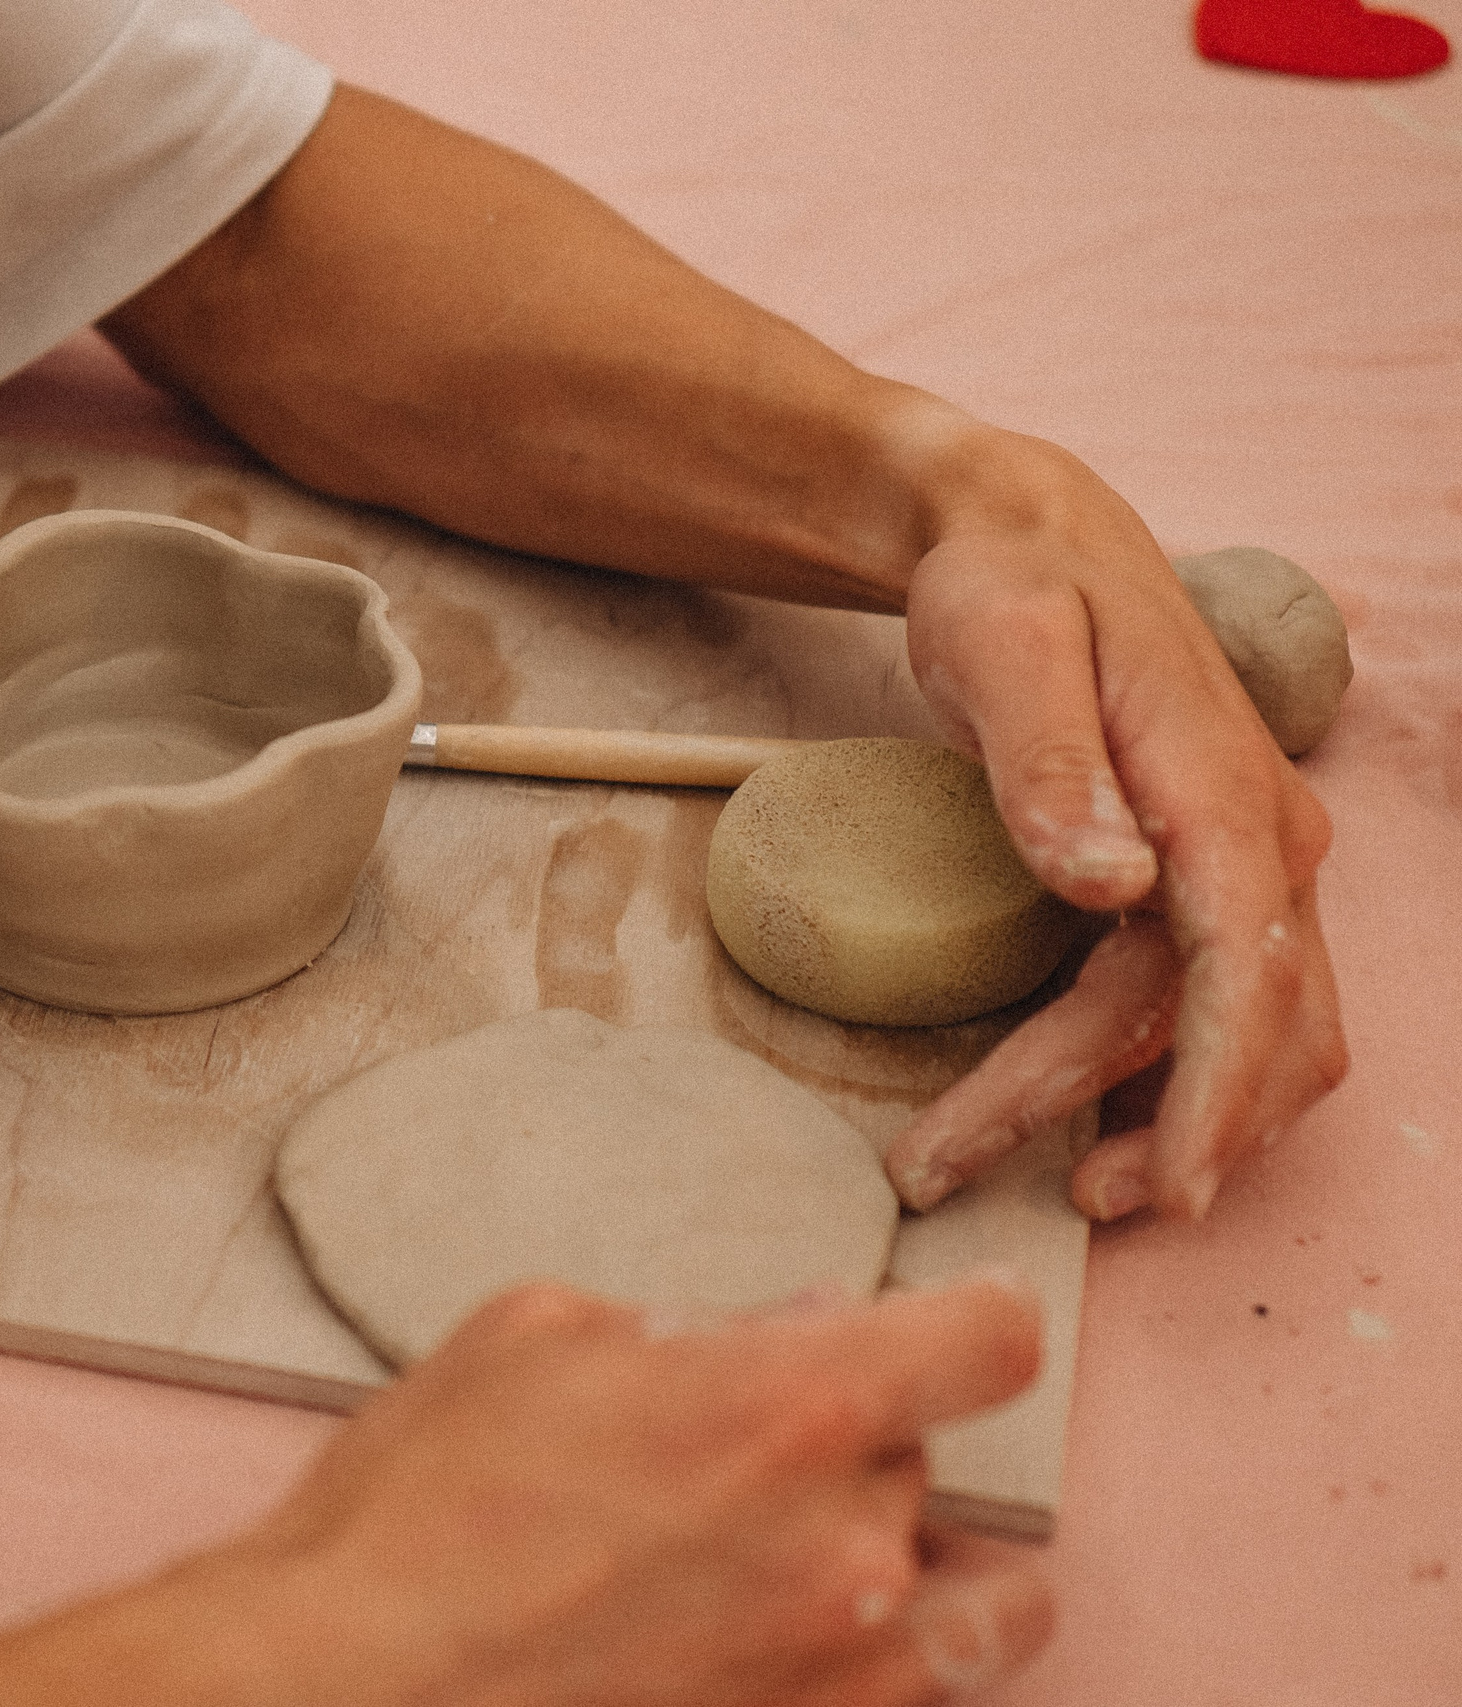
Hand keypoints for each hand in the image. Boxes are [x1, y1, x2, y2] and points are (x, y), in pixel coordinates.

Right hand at [217, 1277, 1050, 1706]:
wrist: (348, 1682)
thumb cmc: (416, 1509)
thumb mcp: (533, 1338)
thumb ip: (684, 1324)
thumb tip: (787, 1327)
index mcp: (782, 1406)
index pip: (986, 1340)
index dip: (977, 1313)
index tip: (961, 1314)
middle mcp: (843, 1546)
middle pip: (924, 1457)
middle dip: (847, 1434)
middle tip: (739, 1443)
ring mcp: (840, 1671)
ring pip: (961, 1594)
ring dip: (911, 1556)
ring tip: (822, 1546)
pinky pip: (922, 1693)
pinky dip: (894, 1652)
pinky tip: (820, 1628)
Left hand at [884, 429, 1346, 1221]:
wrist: (1028, 539)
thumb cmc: (1010, 589)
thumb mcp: (1005, 650)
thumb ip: (1049, 768)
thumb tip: (1109, 887)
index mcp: (1224, 793)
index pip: (1245, 969)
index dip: (1214, 1090)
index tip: (1168, 1184)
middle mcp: (1265, 841)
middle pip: (1239, 1023)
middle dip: (1143, 1126)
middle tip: (971, 1171)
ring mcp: (1248, 866)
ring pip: (1253, 1035)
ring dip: (1171, 1122)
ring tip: (1059, 1182)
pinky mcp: (1210, 882)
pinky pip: (1223, 1009)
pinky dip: (1176, 1081)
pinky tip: (1092, 1120)